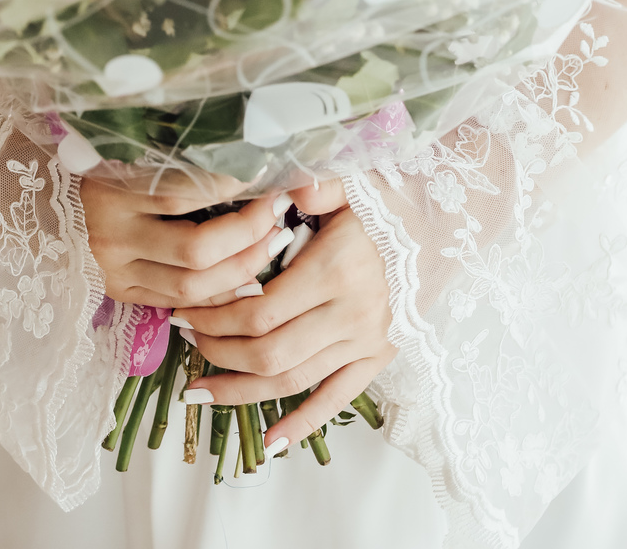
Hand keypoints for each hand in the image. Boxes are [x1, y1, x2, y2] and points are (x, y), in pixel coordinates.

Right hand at [81, 171, 292, 308]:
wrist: (51, 201)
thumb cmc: (106, 164)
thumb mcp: (134, 150)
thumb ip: (182, 157)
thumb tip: (247, 153)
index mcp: (113, 191)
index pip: (182, 195)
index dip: (231, 188)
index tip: (265, 176)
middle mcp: (112, 238)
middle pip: (195, 252)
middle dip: (247, 236)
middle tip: (278, 212)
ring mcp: (115, 272)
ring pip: (191, 288)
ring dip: (243, 268)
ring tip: (273, 241)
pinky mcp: (122, 293)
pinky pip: (180, 303)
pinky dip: (219, 293)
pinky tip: (248, 274)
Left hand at [170, 178, 395, 450]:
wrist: (441, 229)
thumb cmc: (385, 204)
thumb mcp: (349, 184)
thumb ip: (315, 186)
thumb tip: (285, 191)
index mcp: (336, 269)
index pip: (259, 311)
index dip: (215, 318)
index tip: (185, 311)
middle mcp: (351, 313)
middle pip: (269, 352)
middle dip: (219, 351)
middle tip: (187, 340)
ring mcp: (365, 342)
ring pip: (293, 381)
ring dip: (242, 390)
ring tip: (202, 390)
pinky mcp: (377, 359)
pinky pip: (336, 399)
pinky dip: (303, 424)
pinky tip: (271, 442)